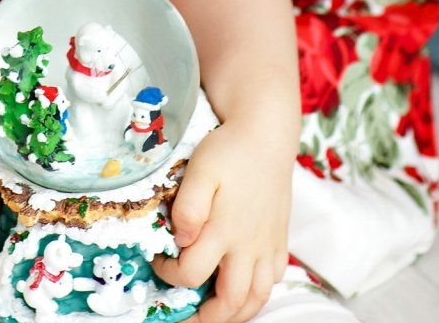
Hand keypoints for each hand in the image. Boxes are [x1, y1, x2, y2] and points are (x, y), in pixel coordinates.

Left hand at [152, 121, 291, 322]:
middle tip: (185, 316)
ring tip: (215, 313)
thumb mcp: (199, 170)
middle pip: (230, 302)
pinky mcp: (280, 239)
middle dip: (206, 318)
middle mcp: (249, 245)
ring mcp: (268, 245)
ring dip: (236, 313)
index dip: (169, 275)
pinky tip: (244, 286)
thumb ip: (187, 209)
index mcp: (225, 231)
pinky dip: (259, 292)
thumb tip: (181, 242)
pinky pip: (274, 279)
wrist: (267, 134)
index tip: (159, 260)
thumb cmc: (229, 149)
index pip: (192, 274)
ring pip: (258, 297)